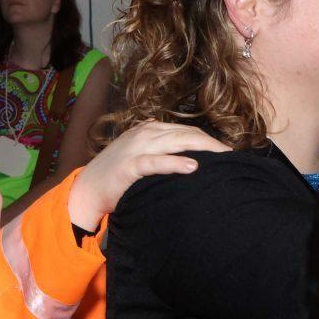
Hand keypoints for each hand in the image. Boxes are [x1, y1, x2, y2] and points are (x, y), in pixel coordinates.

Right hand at [68, 121, 225, 231]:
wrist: (88, 190)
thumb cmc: (117, 176)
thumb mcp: (139, 154)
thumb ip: (160, 148)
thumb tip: (188, 151)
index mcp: (148, 129)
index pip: (185, 130)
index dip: (207, 139)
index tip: (226, 151)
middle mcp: (144, 133)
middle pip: (186, 133)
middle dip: (211, 143)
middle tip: (231, 154)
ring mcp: (136, 148)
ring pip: (176, 142)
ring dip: (202, 148)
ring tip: (221, 156)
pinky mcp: (130, 166)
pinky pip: (157, 162)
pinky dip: (175, 163)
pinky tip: (193, 167)